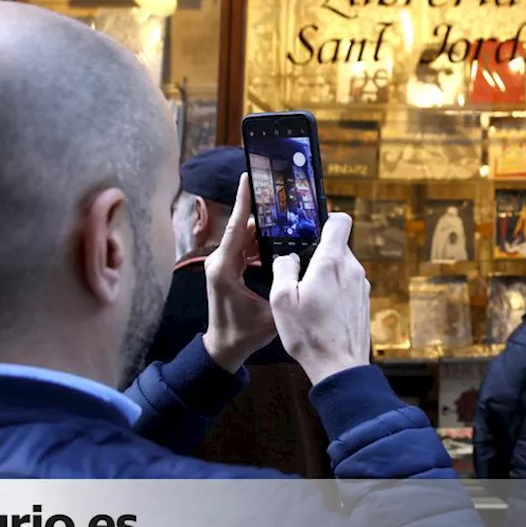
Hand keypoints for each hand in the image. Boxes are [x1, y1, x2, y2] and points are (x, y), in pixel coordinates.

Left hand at [202, 174, 276, 371]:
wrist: (223, 349)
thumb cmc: (243, 335)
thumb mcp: (271, 315)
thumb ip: (285, 290)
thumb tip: (305, 269)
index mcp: (225, 268)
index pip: (236, 227)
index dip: (243, 201)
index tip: (247, 177)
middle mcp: (220, 261)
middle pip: (243, 226)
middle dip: (261, 209)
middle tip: (279, 192)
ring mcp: (223, 264)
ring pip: (245, 236)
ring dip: (263, 226)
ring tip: (284, 212)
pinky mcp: (228, 268)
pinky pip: (245, 247)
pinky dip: (260, 240)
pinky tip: (279, 235)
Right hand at [270, 213, 370, 385]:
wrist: (339, 367)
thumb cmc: (309, 335)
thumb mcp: (282, 300)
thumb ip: (283, 269)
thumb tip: (288, 257)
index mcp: (332, 262)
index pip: (339, 221)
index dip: (324, 218)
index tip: (309, 228)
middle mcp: (353, 269)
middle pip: (337, 245)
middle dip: (317, 253)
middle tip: (298, 270)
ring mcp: (362, 285)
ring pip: (341, 266)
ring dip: (325, 274)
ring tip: (307, 295)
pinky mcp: (364, 301)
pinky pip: (347, 284)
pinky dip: (334, 289)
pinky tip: (320, 309)